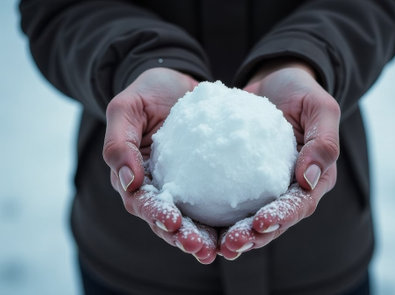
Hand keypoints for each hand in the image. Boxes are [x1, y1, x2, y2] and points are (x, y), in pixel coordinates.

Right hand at [103, 68, 216, 263]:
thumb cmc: (148, 92)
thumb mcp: (126, 108)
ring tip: (225, 248)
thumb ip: (118, 143)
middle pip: (170, 221)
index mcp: (135, 176)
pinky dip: (230, 214)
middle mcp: (161, 187)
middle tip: (203, 249)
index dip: (155, 216)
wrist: (178, 82)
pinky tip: (248, 222)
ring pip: (195, 218)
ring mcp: (185, 185)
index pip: (142, 203)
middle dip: (185, 238)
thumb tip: (126, 183)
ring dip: (207, 236)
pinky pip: (220, 198)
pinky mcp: (209, 178)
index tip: (172, 222)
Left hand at [220, 60, 339, 258]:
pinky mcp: (238, 176)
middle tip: (230, 245)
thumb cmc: (302, 92)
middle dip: (251, 237)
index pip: (299, 206)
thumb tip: (308, 180)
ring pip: (245, 216)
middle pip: (270, 221)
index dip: (281, 218)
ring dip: (228, 232)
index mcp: (312, 179)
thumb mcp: (321, 108)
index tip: (261, 223)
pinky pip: (223, 194)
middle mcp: (286, 188)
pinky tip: (188, 214)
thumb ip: (323, 142)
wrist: (275, 81)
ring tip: (208, 243)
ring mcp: (260, 185)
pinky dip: (209, 208)